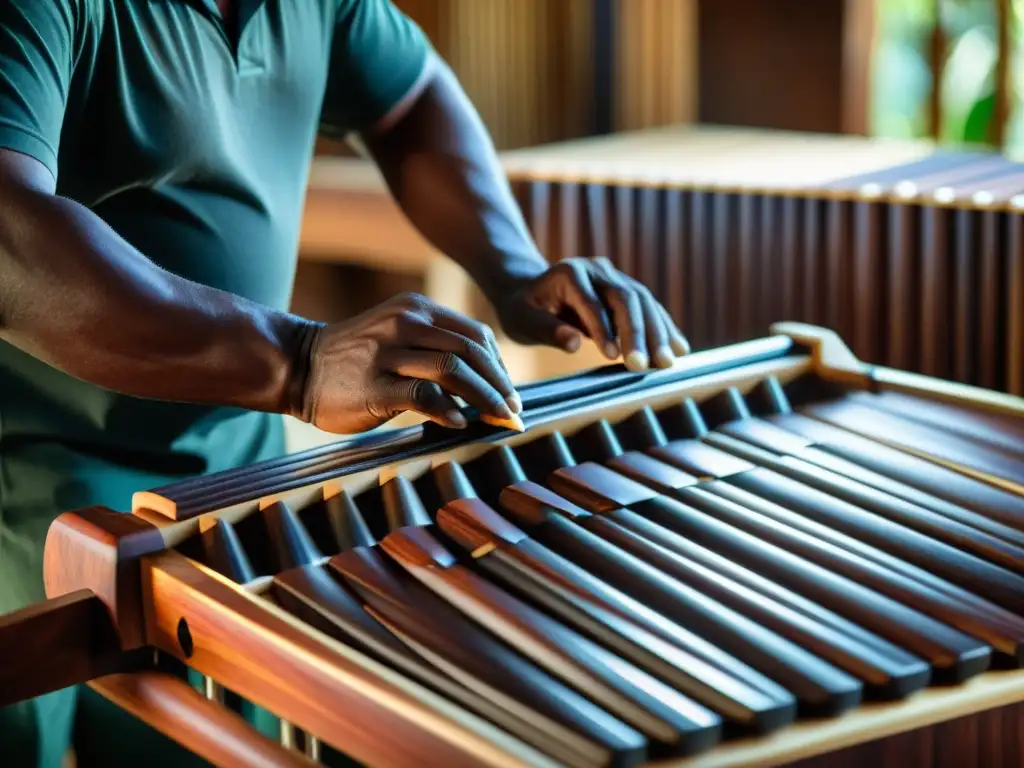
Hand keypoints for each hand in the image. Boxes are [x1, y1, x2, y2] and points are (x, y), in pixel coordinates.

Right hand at [297, 293, 521, 433]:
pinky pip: (422, 396)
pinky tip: (461, 423)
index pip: (476, 335)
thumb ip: (438, 348)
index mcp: (417, 309)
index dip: (500, 366)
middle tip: (513, 411)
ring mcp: (388, 353)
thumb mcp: (399, 336)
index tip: (510, 393)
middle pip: (471, 351)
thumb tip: (488, 383)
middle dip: (499, 385)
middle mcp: (405, 323)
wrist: (299, 366)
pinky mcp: (373, 385)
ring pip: (453, 370)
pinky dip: (448, 410)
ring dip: (484, 398)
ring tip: (498, 419)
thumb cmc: (357, 359)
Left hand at [493, 257, 689, 371]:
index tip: (614, 357)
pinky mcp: (625, 288)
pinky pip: (649, 307)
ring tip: (668, 362)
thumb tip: (574, 343)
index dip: (604, 329)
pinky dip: (664, 328)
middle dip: (639, 333)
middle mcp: (596, 268)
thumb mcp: (523, 321)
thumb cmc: (524, 310)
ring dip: (658, 332)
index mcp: (569, 273)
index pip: (592, 302)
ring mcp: (614, 276)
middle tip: (649, 365)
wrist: (531, 292)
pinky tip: (679, 349)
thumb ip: (547, 330)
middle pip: (625, 298)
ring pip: (643, 301)